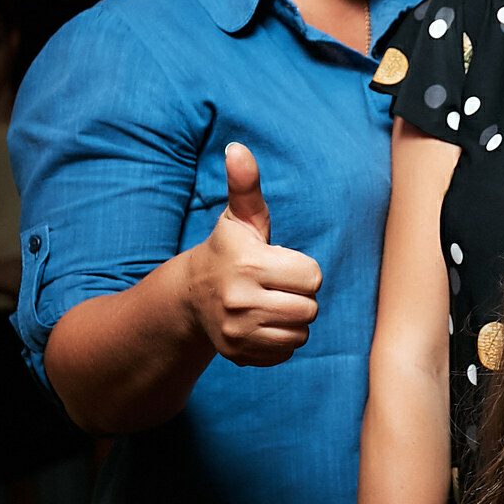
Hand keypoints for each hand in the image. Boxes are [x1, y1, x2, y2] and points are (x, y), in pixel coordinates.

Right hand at [184, 143, 321, 365]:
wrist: (191, 296)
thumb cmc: (228, 251)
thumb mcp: (239, 219)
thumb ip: (246, 185)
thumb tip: (237, 148)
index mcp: (248, 265)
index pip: (312, 276)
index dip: (302, 269)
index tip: (280, 264)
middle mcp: (240, 301)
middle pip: (310, 307)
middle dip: (300, 295)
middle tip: (276, 286)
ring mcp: (237, 332)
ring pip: (300, 333)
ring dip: (293, 319)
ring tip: (270, 303)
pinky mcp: (239, 354)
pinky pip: (286, 352)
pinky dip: (281, 340)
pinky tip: (262, 323)